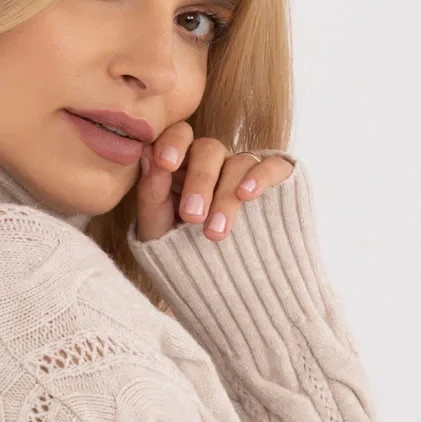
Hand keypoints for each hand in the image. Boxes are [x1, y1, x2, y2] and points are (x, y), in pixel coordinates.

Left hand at [133, 121, 294, 243]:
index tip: (166, 163)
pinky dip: (261, 176)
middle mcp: (212, 161)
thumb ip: (152, 193)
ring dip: (227, 196)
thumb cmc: (180, 253)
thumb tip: (147, 154)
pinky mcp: (273, 180)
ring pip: (239, 162)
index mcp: (181, 163)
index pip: (178, 136)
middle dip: (200, 181)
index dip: (173, 143)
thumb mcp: (158, 229)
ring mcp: (243, 170)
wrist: (216, 285)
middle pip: (209, 149)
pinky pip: (273, 165)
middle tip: (193, 216)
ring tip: (215, 233)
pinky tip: (248, 195)